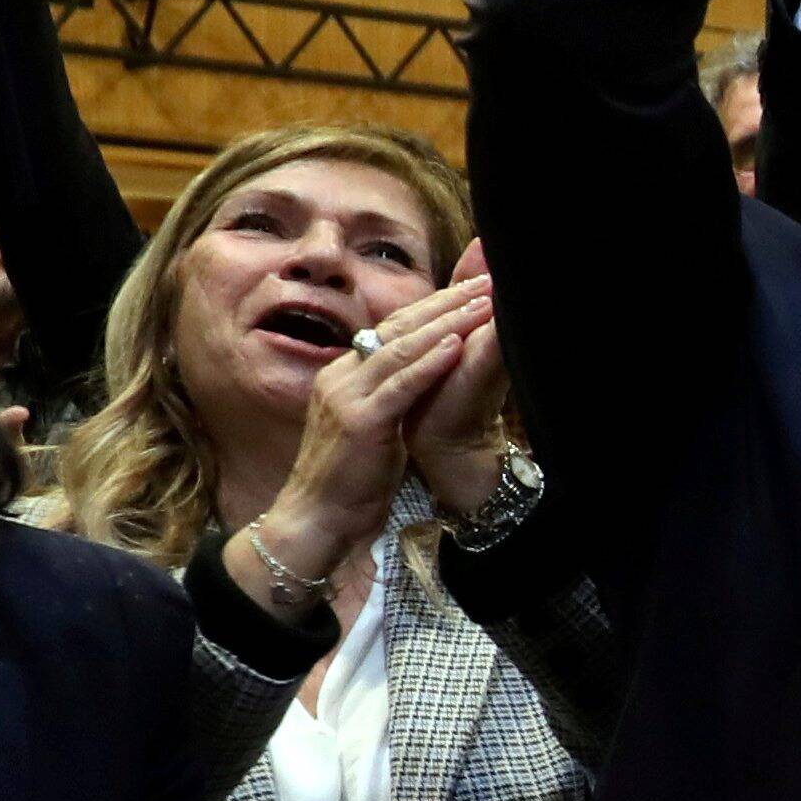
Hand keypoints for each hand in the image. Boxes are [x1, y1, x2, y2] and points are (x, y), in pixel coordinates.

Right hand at [251, 274, 501, 585]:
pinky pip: (401, 385)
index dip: (432, 307)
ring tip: (482, 303)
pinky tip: (457, 344)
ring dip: (446, 323)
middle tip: (485, 281)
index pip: (392, 330)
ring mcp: (348, 396)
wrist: (315, 520)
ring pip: (402, 349)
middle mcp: (342, 376)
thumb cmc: (348, 481)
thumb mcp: (372, 429)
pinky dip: (430, 363)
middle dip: (445, 302)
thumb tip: (420, 378)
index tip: (468, 289)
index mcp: (344, 375)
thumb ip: (389, 399)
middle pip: (399, 329)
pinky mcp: (361, 422)